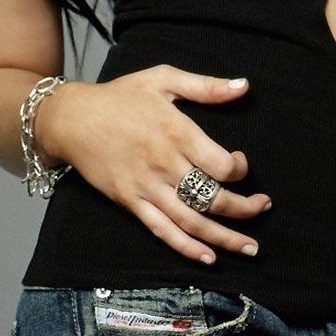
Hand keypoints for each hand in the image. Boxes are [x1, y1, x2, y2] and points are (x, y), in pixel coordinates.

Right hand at [35, 65, 270, 264]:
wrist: (71, 119)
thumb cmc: (121, 96)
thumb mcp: (164, 78)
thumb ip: (206, 87)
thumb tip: (244, 86)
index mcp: (176, 132)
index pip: (219, 164)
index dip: (239, 170)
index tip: (241, 165)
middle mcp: (163, 165)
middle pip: (211, 197)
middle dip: (243, 209)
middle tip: (263, 208)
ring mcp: (145, 188)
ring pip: (191, 221)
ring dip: (224, 238)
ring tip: (250, 248)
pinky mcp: (130, 203)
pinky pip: (162, 231)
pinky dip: (187, 248)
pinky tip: (208, 257)